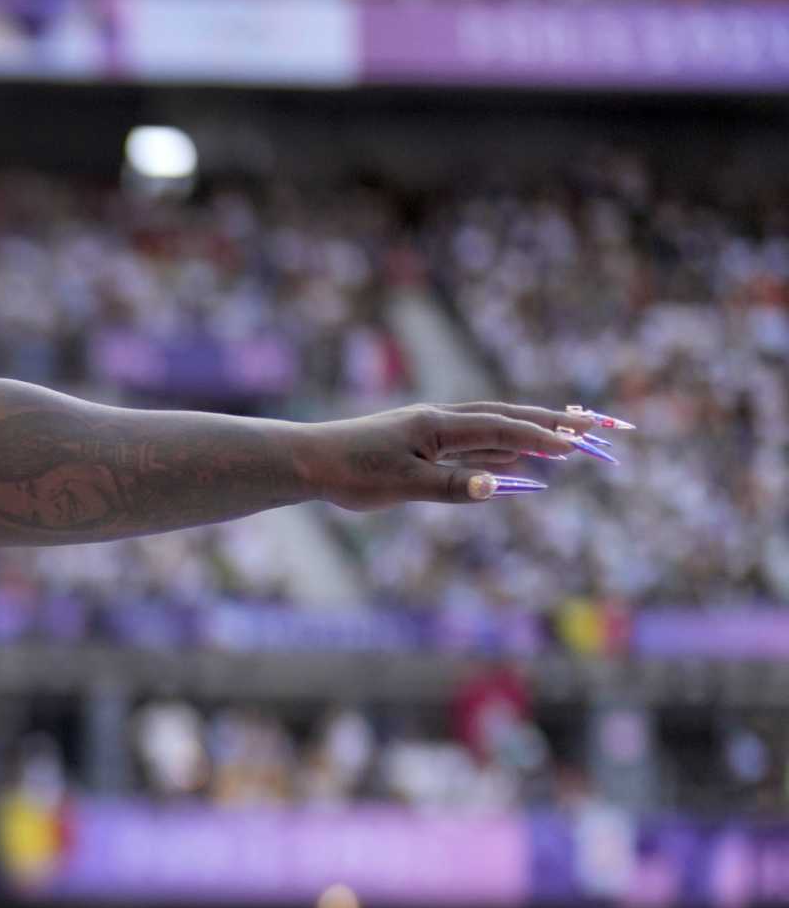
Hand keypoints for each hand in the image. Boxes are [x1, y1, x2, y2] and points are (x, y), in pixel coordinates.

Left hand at [298, 402, 624, 510]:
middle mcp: (440, 422)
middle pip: (508, 419)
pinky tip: (518, 462)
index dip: (542, 437)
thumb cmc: (350, 473)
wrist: (308, 460)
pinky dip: (501, 451)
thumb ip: (451, 487)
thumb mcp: (402, 485)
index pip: (502, 429)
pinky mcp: (422, 445)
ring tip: (572, 439)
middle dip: (554, 424)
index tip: (580, 445)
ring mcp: (432, 432)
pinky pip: (473, 446)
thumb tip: (499, 487)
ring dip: (532, 433)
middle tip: (599, 428)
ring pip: (493, 430)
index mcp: (438, 426)